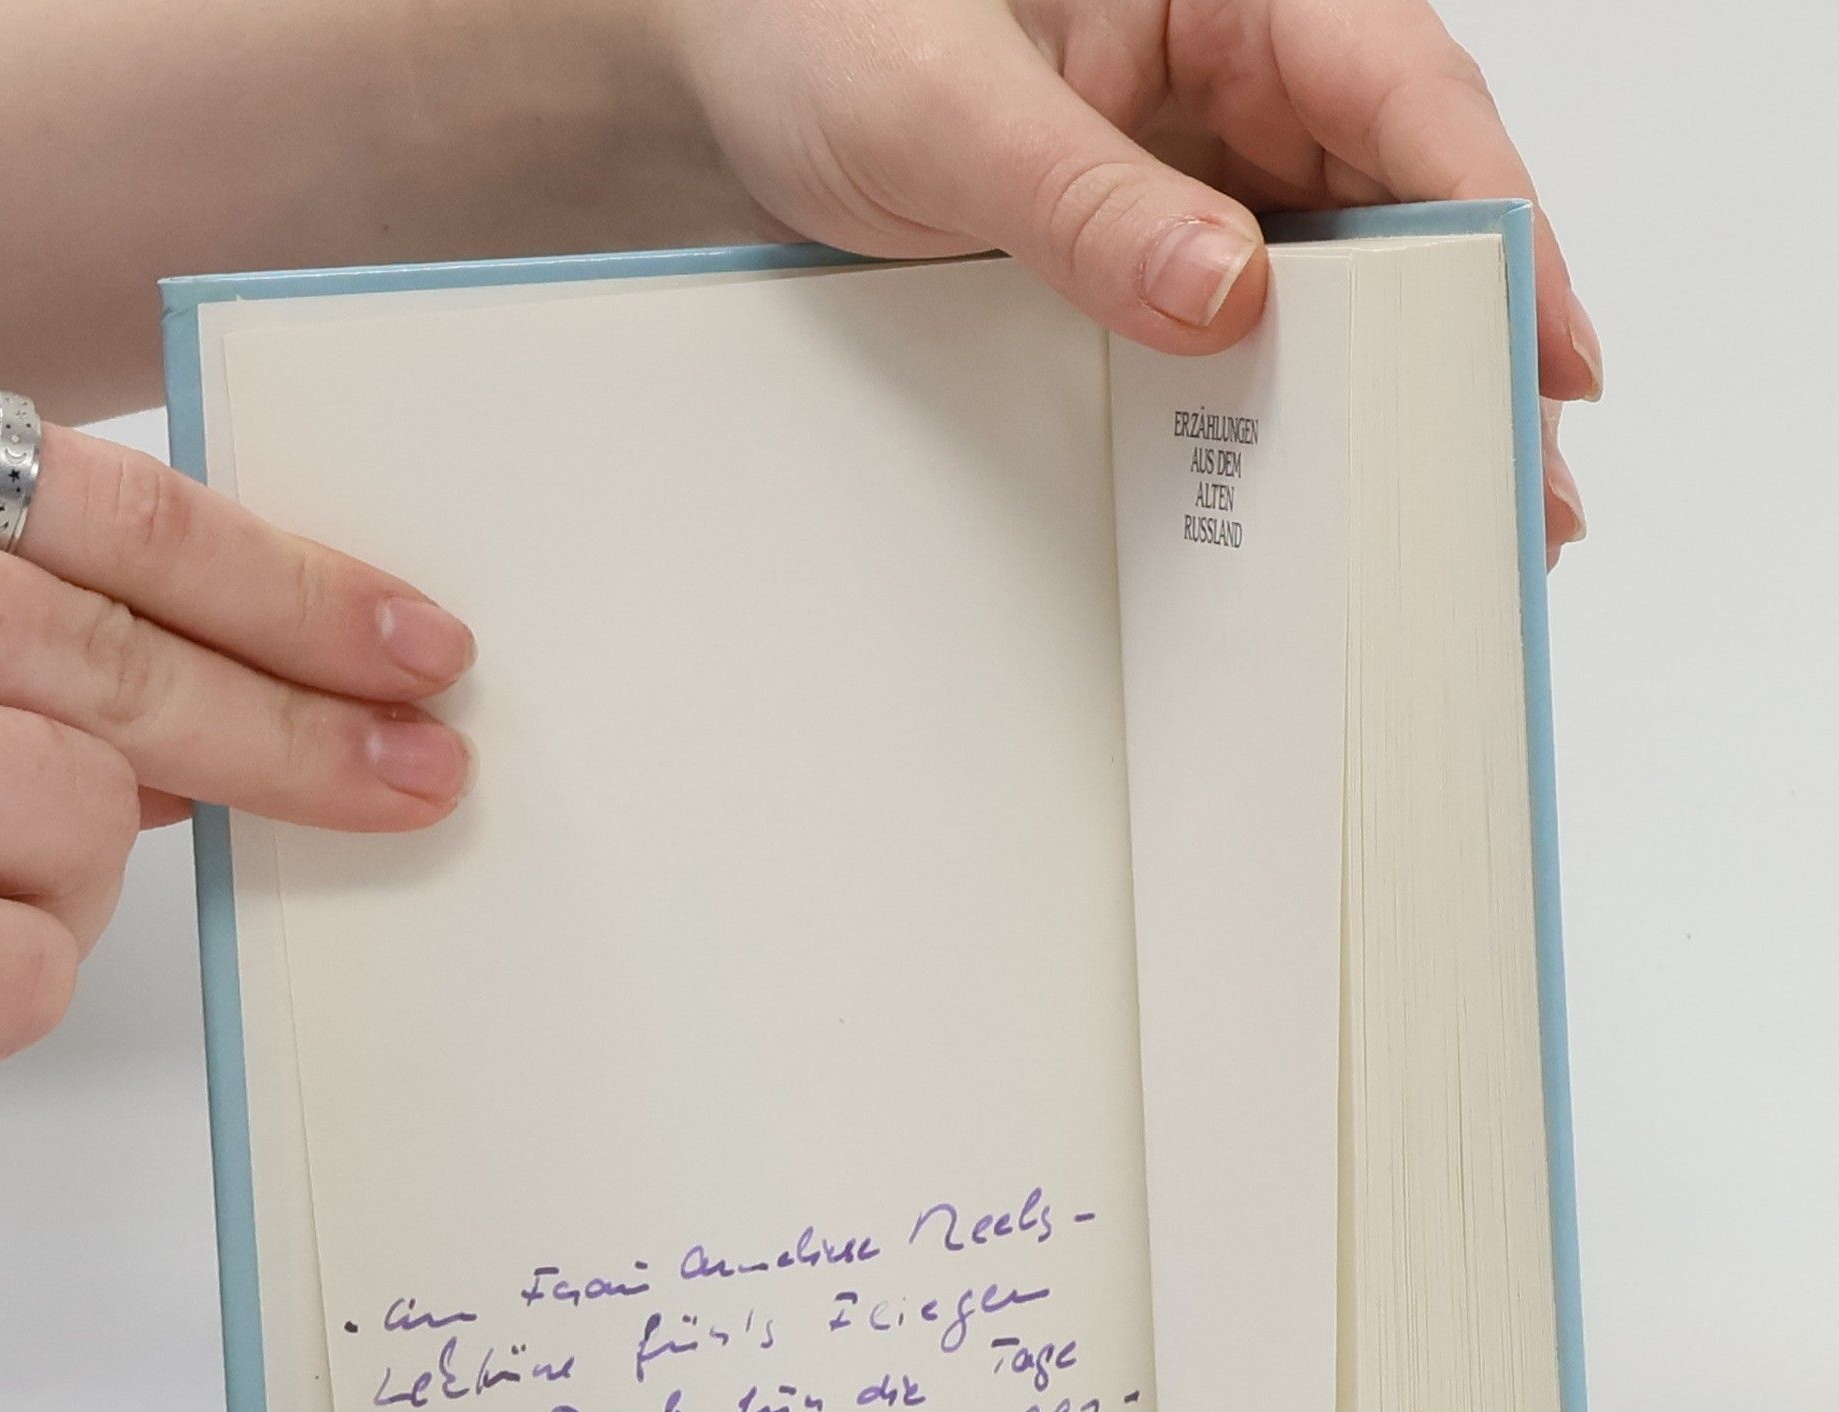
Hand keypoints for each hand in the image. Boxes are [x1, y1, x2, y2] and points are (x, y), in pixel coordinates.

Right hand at [0, 402, 473, 1072]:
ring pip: (67, 808)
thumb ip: (38, 641)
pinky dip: (23, 976)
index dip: (289, 582)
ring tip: (10, 871)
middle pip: (112, 659)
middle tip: (418, 775)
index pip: (105, 513)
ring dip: (88, 866)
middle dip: (294, 731)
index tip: (423, 646)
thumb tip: (246, 701)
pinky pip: (4, 970)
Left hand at [673, 0, 1597, 559]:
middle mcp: (1235, 61)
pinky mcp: (1150, 230)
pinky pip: (1246, 310)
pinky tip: (1315, 472)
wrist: (726, 66)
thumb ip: (1082, 199)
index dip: (1494, 223)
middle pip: (1401, 198)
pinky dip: (1284, 391)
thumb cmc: (818, 26)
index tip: (1546, 348)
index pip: (1403, 92)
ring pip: (1336, 265)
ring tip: (1446, 503)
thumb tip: (1225, 295)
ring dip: (1387, 382)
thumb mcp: (943, 112)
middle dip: (1464, 335)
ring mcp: (1197, 153)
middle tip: (1517, 481)